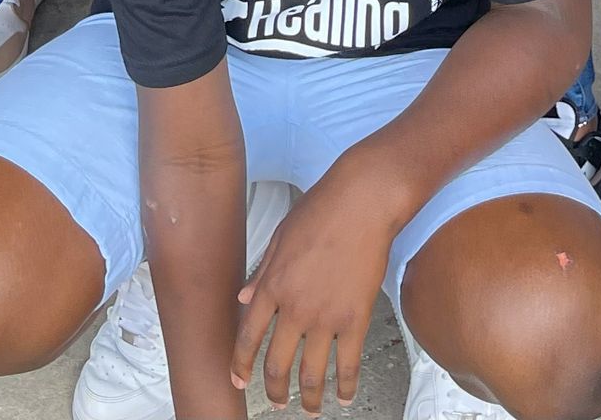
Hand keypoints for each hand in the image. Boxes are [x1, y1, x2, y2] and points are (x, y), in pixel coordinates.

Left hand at [232, 169, 395, 412]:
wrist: (361, 202)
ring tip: (308, 409)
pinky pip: (348, 364)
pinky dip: (346, 387)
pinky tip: (344, 398)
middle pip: (277, 364)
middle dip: (273, 390)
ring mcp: (326, 317)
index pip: (247, 337)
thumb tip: (243, 296)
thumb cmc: (320, 210)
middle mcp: (295, 308)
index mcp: (272, 286)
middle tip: (275, 402)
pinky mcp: (356, 319)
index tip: (238, 381)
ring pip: (311, 374)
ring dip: (307, 398)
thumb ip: (261, 272)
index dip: (240, 364)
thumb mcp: (279, 237)